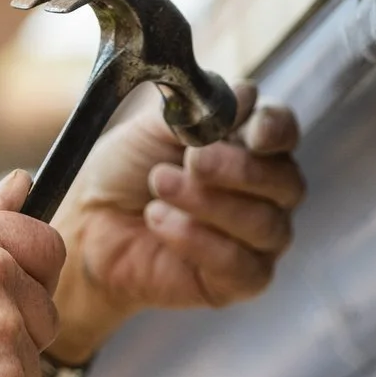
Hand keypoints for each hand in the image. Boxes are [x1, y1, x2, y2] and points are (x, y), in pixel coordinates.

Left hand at [46, 85, 304, 361]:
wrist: (89, 224)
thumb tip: (245, 97)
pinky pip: (241, 265)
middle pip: (285, 181)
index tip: (254, 130)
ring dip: (208, 203)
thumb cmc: (125, 172)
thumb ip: (198, 110)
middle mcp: (266, 192)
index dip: (276, 129)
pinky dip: (197, 240)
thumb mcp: (153, 128)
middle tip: (193, 160)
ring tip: (160, 186)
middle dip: (239, 169)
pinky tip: (160, 221)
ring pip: (265, 224)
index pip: (284, 132)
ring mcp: (259, 239)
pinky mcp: (241, 279)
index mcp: (250, 145)